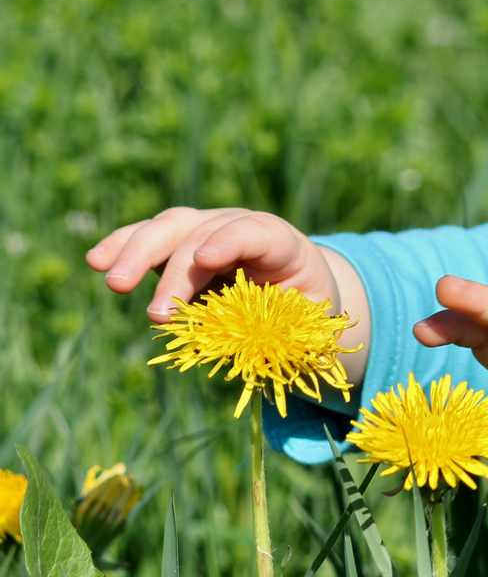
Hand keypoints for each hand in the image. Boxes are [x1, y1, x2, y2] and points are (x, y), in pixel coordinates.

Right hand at [86, 207, 370, 380]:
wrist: (294, 289)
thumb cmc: (300, 308)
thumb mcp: (301, 321)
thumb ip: (274, 330)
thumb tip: (235, 350)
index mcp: (280, 243)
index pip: (255, 232)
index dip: (231, 242)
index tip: (205, 259)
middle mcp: (239, 226)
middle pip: (203, 233)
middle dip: (178, 269)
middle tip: (157, 311)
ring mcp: (205, 228)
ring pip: (169, 228)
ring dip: (138, 253)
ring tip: (113, 282)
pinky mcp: (177, 241)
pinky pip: (146, 238)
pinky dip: (121, 247)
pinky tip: (96, 262)